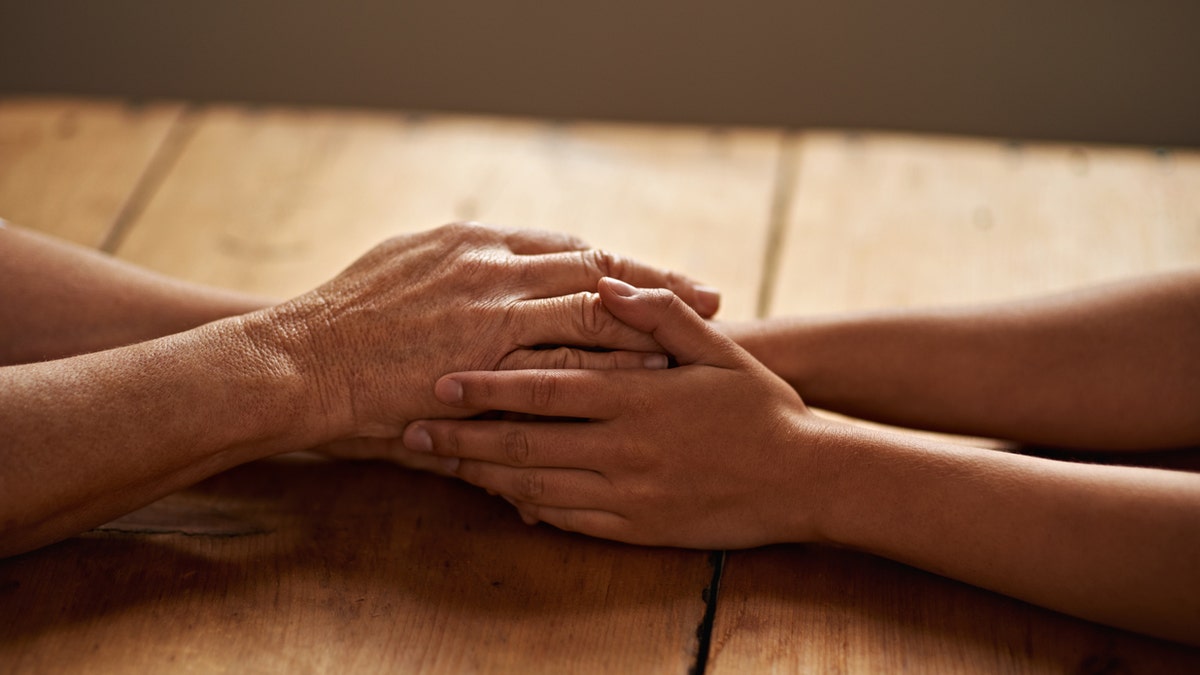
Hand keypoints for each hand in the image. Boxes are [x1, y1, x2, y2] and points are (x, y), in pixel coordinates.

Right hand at [247, 223, 720, 449]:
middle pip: (594, 266)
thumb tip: (493, 268)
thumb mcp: (402, 267)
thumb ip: (457, 266)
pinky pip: (566, 356)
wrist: (299, 359)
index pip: (566, 247)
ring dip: (649, 316)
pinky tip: (652, 369)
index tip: (655, 273)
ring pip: (591, 304)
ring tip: (700, 327)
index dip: (616, 262)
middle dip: (654, 280)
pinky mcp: (484, 354)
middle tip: (708, 293)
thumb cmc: (343, 319)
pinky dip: (613, 360)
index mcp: (473, 241)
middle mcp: (490, 265)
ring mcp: (490, 307)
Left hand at [400, 277, 833, 548]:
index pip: (545, 388)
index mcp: (637, 398)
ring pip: (534, 487)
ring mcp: (627, 494)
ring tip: (438, 464)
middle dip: (461, 436)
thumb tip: (611, 282)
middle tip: (409, 429)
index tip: (439, 379)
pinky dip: (527, 510)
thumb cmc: (762, 408)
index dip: (488, 385)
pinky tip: (499, 498)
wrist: (807, 479)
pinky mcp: (637, 529)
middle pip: (523, 444)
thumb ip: (660, 316)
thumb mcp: (719, 351)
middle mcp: (623, 449)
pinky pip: (568, 521)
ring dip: (480, 475)